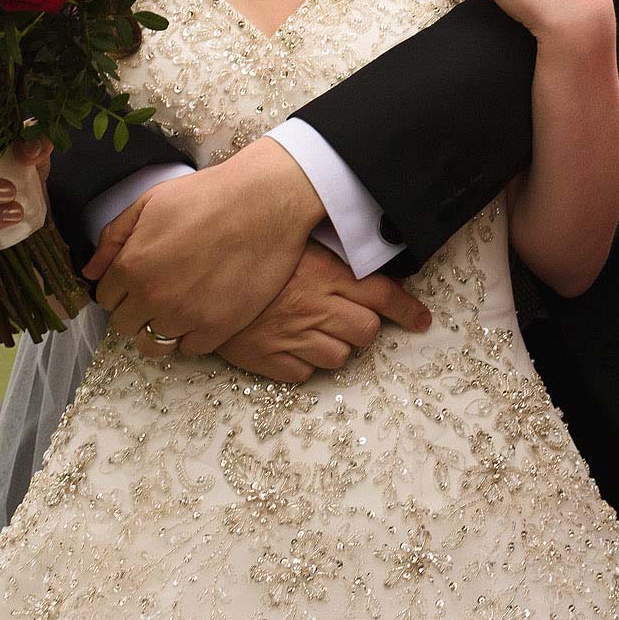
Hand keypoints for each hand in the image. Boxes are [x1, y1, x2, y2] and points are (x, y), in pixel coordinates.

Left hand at [87, 137, 326, 355]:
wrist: (267, 201)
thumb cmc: (209, 195)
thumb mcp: (151, 202)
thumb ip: (114, 237)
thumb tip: (90, 271)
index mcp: (132, 266)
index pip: (105, 299)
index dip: (121, 288)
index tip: (140, 279)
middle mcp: (153, 296)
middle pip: (125, 325)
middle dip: (137, 310)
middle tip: (162, 292)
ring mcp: (186, 316)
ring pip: (154, 343)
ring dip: (161, 327)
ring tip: (180, 308)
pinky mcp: (218, 327)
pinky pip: (190, 349)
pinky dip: (192, 336)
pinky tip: (203, 313)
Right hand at [161, 243, 433, 379]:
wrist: (196, 276)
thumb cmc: (253, 255)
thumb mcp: (300, 244)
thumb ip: (336, 255)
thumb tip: (377, 263)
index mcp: (328, 275)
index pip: (385, 296)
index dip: (409, 312)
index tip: (423, 322)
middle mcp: (316, 308)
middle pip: (366, 332)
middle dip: (363, 328)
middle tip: (349, 319)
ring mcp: (292, 337)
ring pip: (339, 358)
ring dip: (335, 348)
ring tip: (315, 332)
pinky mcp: (268, 360)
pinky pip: (303, 375)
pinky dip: (302, 366)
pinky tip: (290, 348)